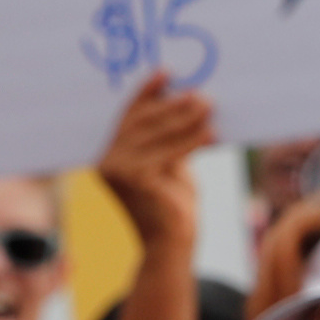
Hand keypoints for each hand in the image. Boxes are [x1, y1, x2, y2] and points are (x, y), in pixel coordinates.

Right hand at [93, 68, 217, 253]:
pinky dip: (194, 141)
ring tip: (210, 106)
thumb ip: (167, 139)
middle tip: (202, 95)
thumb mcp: (167, 165)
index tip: (166, 73)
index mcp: (109, 155)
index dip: (146, 92)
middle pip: (144, 121)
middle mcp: (108, 162)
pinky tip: (212, 133)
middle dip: (174, 104)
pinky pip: (171, 153)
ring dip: (187, 118)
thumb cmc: (170, 204)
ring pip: (159, 134)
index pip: (128, 116)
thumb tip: (189, 100)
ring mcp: (120, 171)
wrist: (168, 246)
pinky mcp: (139, 180)